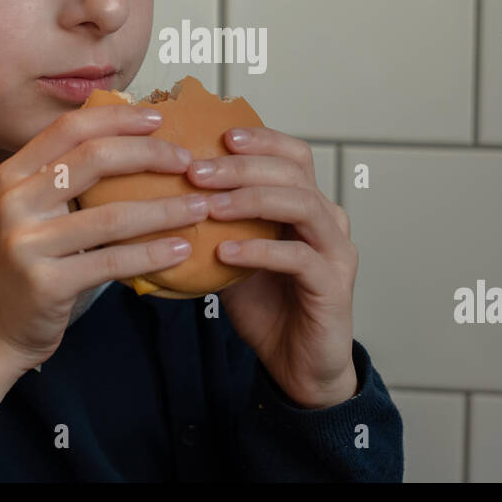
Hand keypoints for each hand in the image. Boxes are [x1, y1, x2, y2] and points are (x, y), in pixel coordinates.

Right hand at [0, 103, 209, 372]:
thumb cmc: (20, 266)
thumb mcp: (28, 212)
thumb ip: (61, 178)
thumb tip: (127, 139)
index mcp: (12, 174)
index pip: (71, 128)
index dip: (118, 118)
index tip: (160, 117)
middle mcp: (15, 201)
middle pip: (94, 159)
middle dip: (151, 154)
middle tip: (189, 162)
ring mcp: (27, 242)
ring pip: (112, 215)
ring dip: (165, 209)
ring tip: (200, 207)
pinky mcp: (46, 282)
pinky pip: (112, 261)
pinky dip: (153, 254)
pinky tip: (182, 249)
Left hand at [186, 126, 358, 408]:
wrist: (297, 365)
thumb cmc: (267, 306)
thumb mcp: (233, 255)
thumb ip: (216, 224)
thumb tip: (165, 194)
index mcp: (308, 204)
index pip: (293, 155)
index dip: (260, 140)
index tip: (220, 136)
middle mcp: (328, 220)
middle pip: (294, 173)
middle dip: (242, 167)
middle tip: (198, 171)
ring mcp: (336, 251)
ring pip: (302, 205)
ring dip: (251, 200)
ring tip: (210, 206)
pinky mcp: (333, 285)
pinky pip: (298, 257)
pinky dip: (259, 250)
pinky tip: (225, 252)